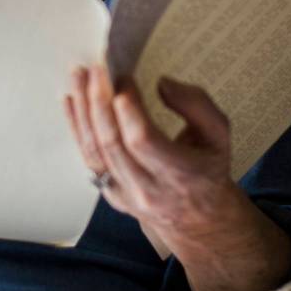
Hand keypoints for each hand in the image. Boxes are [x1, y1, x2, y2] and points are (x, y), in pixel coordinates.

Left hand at [64, 65, 290, 290]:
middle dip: (99, 102)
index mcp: (180, 174)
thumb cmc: (208, 169)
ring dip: (83, 111)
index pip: (143, 141)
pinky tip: (72, 101)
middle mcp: (148, 189)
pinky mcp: (110, 193)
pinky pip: (88, 159)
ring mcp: (124, 194)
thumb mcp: (219, 135)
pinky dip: (77, 128)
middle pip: (112, 143)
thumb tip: (162, 84)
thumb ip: (197, 105)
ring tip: (78, 77)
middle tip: (95, 69)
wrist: (199, 221)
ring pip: (94, 151)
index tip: (123, 78)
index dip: (128, 109)